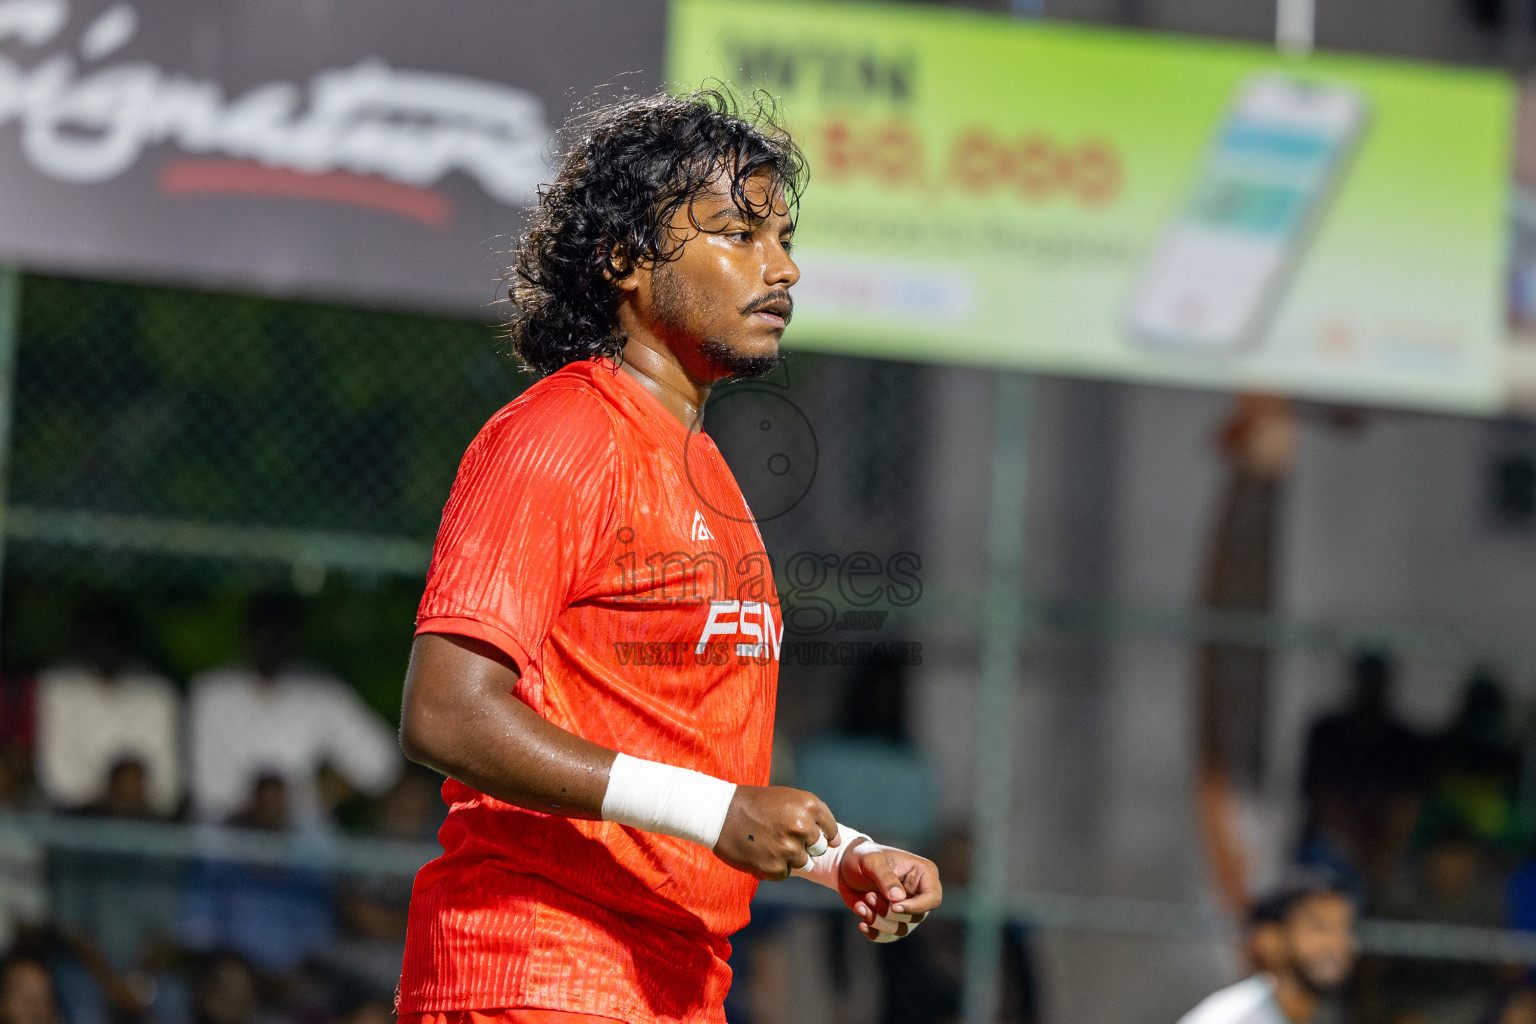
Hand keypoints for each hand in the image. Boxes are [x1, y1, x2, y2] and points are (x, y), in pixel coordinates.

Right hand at [713, 785, 838, 879]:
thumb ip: (813, 817)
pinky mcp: (775, 867)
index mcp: (809, 805)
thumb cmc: (755, 804)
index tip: (804, 833)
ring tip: (768, 843)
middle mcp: (803, 827)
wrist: (720, 814)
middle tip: (780, 835)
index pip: (830, 830)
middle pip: (819, 849)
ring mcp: (789, 849)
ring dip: (789, 857)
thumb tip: (836, 842)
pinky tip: (760, 852)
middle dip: (804, 845)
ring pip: (804, 863)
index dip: (819, 834)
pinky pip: (785, 873)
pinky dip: (774, 867)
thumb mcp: (788, 799)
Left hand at [837, 840, 941, 942]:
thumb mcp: (871, 860)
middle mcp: (919, 893)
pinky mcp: (892, 919)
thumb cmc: (861, 856)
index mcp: (923, 873)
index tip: (894, 906)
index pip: (932, 898)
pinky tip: (862, 923)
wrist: (844, 866)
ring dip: (879, 921)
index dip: (916, 907)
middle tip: (868, 896)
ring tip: (860, 905)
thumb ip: (886, 877)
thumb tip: (899, 899)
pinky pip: (889, 936)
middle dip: (889, 911)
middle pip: (916, 916)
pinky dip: (875, 933)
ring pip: (901, 929)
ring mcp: (907, 908)